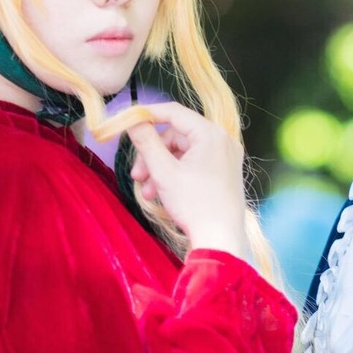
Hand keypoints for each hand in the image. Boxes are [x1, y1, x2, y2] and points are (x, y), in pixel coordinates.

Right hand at [101, 102, 248, 257]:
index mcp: (211, 134)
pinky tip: (161, 194)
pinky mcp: (225, 173)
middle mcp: (223, 140)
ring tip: (147, 192)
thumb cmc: (195, 204)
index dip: (147, 115)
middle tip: (136, 175)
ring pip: (183, 153)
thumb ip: (146, 142)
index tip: (126, 124)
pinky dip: (176, 175)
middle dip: (152, 154)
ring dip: (161, 168)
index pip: (174, 112)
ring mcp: (226, 157)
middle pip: (177, 136)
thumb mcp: (164, 172)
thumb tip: (133, 122)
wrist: (221, 240)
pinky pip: (195, 164)